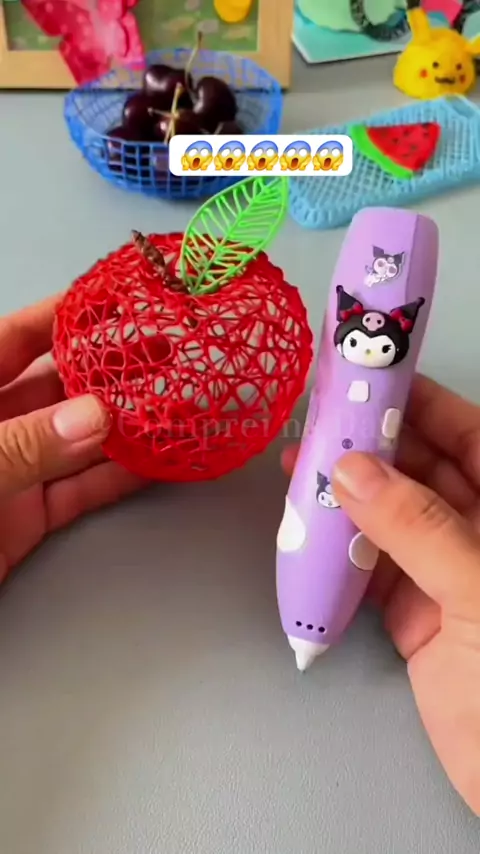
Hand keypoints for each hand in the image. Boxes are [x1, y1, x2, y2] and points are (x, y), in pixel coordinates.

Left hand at [0, 296, 148, 580]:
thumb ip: (19, 445)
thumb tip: (95, 416)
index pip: (15, 337)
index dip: (67, 315)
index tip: (123, 302)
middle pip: (57, 388)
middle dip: (112, 372)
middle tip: (170, 356)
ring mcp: (8, 474)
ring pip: (77, 442)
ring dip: (126, 427)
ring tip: (178, 405)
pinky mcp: (25, 521)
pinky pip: (79, 493)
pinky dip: (118, 480)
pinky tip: (157, 463)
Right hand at [281, 375, 479, 815]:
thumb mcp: (479, 590)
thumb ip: (418, 527)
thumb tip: (353, 470)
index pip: (469, 436)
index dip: (420, 403)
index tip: (367, 381)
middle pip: (422, 472)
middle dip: (371, 448)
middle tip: (318, 425)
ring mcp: (448, 577)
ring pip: (390, 520)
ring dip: (346, 500)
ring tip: (298, 473)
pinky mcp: (417, 619)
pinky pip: (372, 573)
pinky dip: (339, 556)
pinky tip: (310, 536)